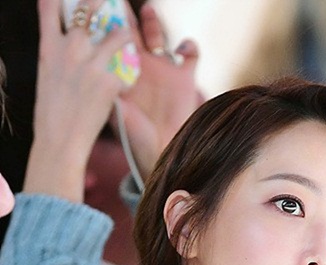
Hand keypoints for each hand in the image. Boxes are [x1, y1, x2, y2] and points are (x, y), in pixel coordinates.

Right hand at [24, 0, 130, 199]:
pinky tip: (125, 91)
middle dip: (98, 3)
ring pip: (117, 35)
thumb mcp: (47, 80)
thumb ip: (58, 59)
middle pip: (87, 12)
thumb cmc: (51, 117)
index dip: (58, 0)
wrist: (60, 141)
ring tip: (129, 37)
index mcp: (49, 48)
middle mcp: (70, 49)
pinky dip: (126, 80)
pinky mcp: (109, 80)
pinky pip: (125, 72)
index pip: (50, 9)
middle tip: (107, 1)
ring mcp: (91, 63)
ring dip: (125, 35)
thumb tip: (67, 49)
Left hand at [117, 3, 204, 178]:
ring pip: (158, 36)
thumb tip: (100, 76)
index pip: (111, 40)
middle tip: (120, 0)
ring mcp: (163, 71)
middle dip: (126, 13)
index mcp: (122, 72)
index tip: (103, 10)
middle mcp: (142, 67)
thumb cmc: (136, 140)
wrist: (162, 154)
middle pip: (133, 31)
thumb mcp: (118, 115)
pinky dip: (188, 45)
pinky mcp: (185, 78)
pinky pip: (190, 53)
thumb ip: (110, 92)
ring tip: (147, 9)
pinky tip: (182, 49)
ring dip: (153, 21)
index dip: (107, 23)